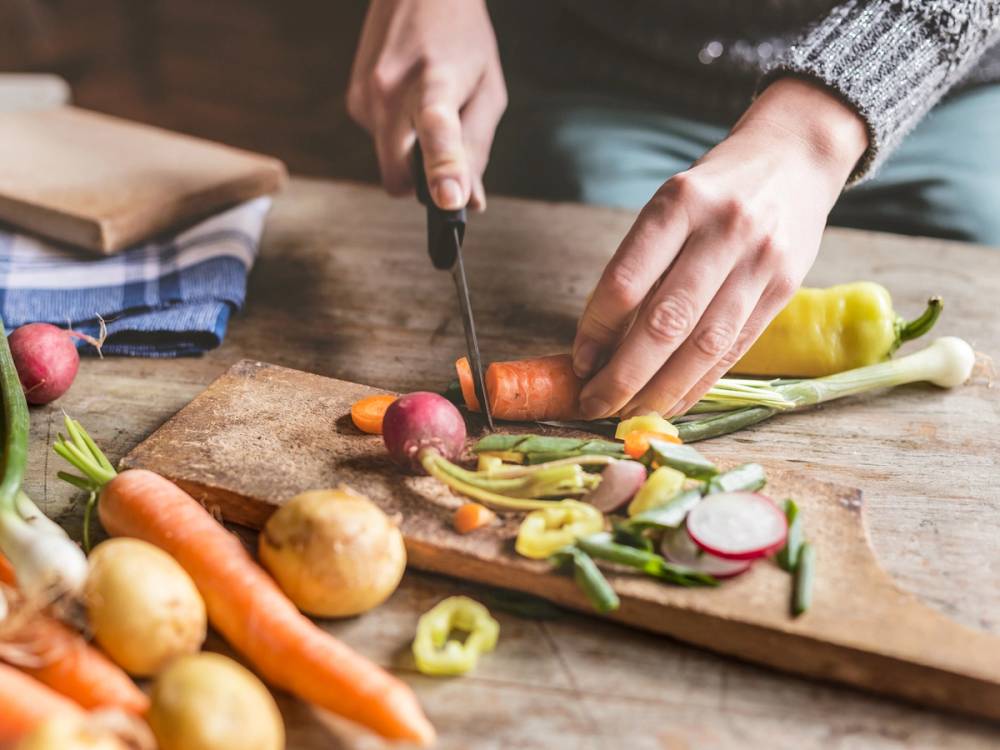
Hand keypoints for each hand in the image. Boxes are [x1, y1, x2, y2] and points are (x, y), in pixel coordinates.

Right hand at [346, 0, 505, 210]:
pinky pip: (380, 144)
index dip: (443, 168)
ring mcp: (365, 96)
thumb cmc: (461, 39)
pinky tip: (409, 102)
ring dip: (412, 154)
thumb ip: (478, 148)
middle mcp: (390, 90)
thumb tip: (470, 201)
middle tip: (448, 162)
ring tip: (430, 109)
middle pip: (397, 176)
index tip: (448, 200)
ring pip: (389, 163)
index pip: (436, 129)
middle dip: (420, 184)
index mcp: (434, 81)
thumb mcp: (488, 91)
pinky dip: (399, 137)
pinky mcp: (353, 102)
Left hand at [572, 78, 868, 418]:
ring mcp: (760, 260)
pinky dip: (698, 383)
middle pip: (665, 321)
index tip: (578, 362)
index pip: (626, 280)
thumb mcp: (671, 204)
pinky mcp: (785, 288)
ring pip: (704, 345)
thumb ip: (642, 265)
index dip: (596, 330)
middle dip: (624, 375)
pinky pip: (735, 350)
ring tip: (629, 414)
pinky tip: (672, 402)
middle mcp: (723, 229)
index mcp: (680, 202)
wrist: (795, 157)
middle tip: (594, 404)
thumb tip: (600, 344)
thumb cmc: (714, 189)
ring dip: (661, 390)